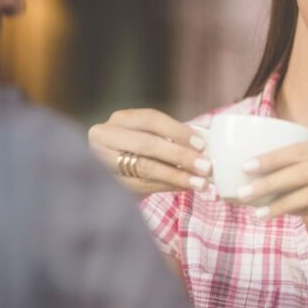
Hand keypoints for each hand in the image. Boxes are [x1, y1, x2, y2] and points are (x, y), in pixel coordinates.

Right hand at [88, 109, 212, 195]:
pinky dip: (167, 187)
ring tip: (200, 183)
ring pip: (145, 168)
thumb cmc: (137, 152)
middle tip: (205, 166)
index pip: (150, 119)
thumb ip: (172, 138)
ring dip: (177, 176)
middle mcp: (105, 137)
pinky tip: (185, 188)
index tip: (201, 144)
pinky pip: (142, 186)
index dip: (177, 131)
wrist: (111, 176)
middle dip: (179, 156)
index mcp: (120, 120)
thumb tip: (205, 143)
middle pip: (146, 144)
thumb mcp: (149, 138)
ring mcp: (102, 161)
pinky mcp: (108, 184)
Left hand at [237, 132, 307, 246]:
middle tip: (240, 187)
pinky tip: (281, 216)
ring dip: (278, 200)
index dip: (274, 156)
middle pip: (303, 167)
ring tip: (255, 210)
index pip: (305, 147)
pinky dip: (300, 212)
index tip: (248, 164)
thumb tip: (295, 174)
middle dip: (268, 177)